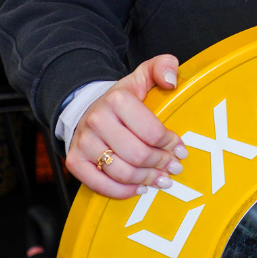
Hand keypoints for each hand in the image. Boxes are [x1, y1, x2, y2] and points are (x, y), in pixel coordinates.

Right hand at [66, 55, 186, 199]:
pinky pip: (100, 185)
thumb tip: (171, 81)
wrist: (89, 108)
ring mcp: (83, 143)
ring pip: (122, 172)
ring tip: (161, 179)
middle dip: (161, 164)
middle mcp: (97, 121)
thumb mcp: (145, 74)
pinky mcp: (74, 161)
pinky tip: (139, 188)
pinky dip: (123, 191)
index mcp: (117, 99)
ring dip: (146, 179)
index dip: (170, 144)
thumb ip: (164, 66)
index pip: (152, 131)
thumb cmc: (123, 97)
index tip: (181, 149)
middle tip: (174, 167)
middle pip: (138, 154)